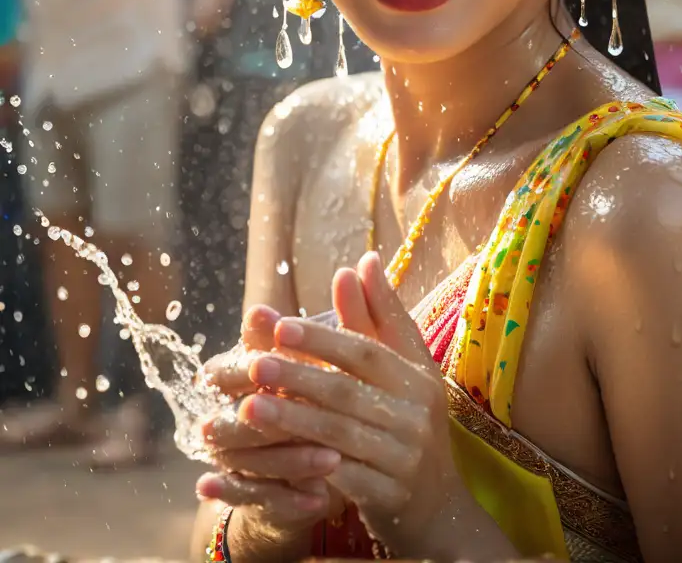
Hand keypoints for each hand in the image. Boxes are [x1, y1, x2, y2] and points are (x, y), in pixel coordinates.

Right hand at [196, 305, 339, 526]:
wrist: (320, 460)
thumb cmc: (337, 393)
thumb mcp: (349, 356)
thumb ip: (351, 315)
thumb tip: (360, 263)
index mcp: (252, 372)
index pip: (246, 360)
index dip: (265, 351)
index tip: (291, 343)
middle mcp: (239, 411)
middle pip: (244, 411)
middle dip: (281, 411)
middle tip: (317, 411)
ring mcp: (242, 456)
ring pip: (253, 460)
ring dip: (291, 460)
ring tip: (331, 460)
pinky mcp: (254, 495)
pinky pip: (263, 500)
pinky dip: (289, 500)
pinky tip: (318, 500)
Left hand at [240, 252, 470, 554]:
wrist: (438, 506)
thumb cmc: (411, 425)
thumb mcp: (404, 369)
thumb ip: (379, 318)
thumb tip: (364, 261)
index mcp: (419, 376)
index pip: (366, 351)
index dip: (323, 337)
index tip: (280, 325)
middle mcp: (417, 413)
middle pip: (348, 390)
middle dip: (298, 375)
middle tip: (253, 363)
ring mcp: (405, 456)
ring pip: (339, 434)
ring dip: (291, 421)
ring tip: (247, 409)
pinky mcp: (389, 495)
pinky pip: (341, 478)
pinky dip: (307, 467)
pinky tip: (274, 459)